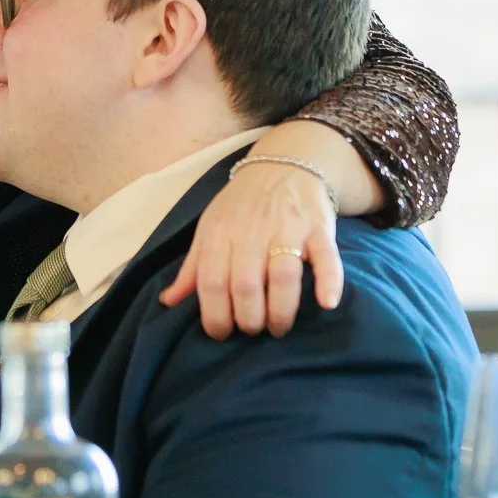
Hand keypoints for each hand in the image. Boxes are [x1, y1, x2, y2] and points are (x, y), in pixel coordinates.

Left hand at [160, 152, 342, 339]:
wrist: (285, 163)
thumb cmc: (243, 204)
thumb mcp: (210, 227)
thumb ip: (193, 267)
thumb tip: (168, 302)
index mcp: (220, 233)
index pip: (211, 282)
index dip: (215, 316)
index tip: (222, 334)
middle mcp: (252, 231)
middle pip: (246, 285)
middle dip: (249, 320)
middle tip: (253, 331)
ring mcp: (288, 228)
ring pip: (283, 276)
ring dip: (280, 312)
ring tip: (279, 327)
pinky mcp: (319, 227)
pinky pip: (326, 257)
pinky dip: (329, 281)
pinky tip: (326, 303)